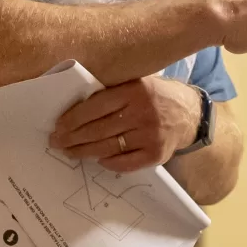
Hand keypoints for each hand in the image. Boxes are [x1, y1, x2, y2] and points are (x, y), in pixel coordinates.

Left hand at [48, 77, 199, 172]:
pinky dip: (108, 162)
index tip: (57, 126)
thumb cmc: (156, 97)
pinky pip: (124, 163)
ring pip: (108, 147)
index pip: (95, 106)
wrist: (190, 115)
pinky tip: (97, 159)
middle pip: (97, 129)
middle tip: (56, 142)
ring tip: (69, 152)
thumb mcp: (138, 84)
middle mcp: (143, 113)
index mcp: (135, 91)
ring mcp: (150, 136)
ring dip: (84, 152)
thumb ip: (113, 92)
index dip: (72, 118)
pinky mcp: (156, 154)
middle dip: (72, 138)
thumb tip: (74, 107)